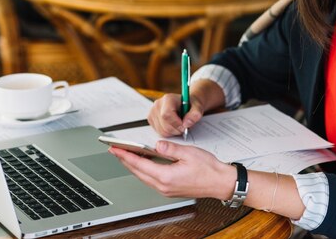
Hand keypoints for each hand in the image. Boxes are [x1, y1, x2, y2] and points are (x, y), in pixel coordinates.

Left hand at [109, 141, 234, 199]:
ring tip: (126, 155)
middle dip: (125, 160)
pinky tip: (143, 163)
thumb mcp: (188, 152)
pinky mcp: (170, 190)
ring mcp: (166, 190)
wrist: (220, 182)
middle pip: (138, 172)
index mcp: (166, 176)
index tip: (115, 148)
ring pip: (143, 177)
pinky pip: (151, 180)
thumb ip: (169, 148)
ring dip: (133, 166)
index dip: (125, 155)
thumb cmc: (208, 169)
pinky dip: (143, 171)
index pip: (139, 164)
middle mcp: (163, 186)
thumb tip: (156, 145)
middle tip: (115, 150)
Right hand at [147, 93, 204, 136]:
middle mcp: (158, 104)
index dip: (176, 124)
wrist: (186, 103)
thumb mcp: (197, 107)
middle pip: (164, 125)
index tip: (184, 127)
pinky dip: (167, 132)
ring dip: (172, 132)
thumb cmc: (190, 105)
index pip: (166, 115)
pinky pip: (158, 132)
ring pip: (161, 131)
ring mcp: (152, 112)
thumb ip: (195, 114)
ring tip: (179, 125)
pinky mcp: (151, 119)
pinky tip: (173, 126)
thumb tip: (186, 123)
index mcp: (168, 98)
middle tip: (184, 127)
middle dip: (176, 130)